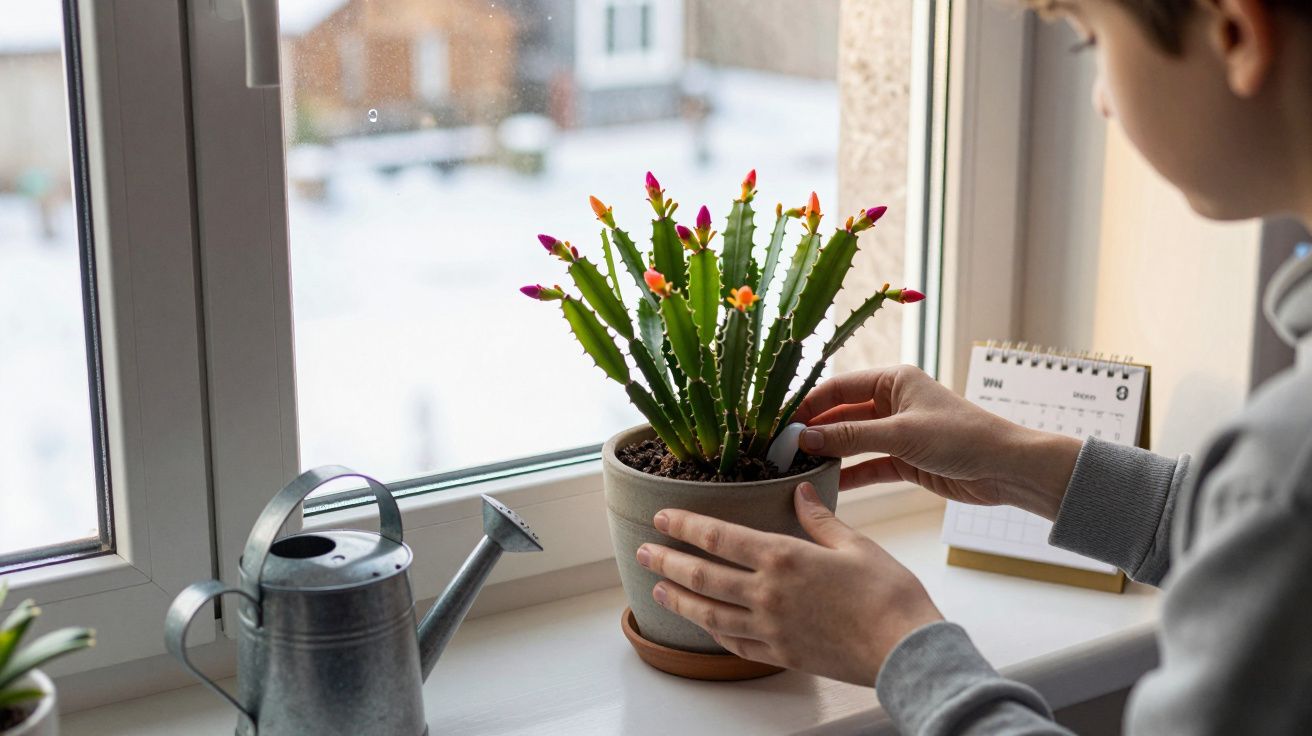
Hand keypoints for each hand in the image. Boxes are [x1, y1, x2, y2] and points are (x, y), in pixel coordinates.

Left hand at [638, 482, 942, 685]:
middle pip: (703, 577)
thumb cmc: (887, 593)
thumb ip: (820, 519)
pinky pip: (736, 643)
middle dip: (668, 562)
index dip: (685, 526)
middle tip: (643, 552)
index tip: (660, 517)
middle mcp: (768, 593)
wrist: (904, 649)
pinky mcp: (782, 654)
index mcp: (784, 558)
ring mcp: (771, 628)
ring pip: (710, 614)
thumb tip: (801, 491)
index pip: (719, 537)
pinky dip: (714, 633)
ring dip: (679, 600)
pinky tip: (704, 626)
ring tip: (657, 589)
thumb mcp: (855, 544)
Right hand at [792, 365, 1081, 520]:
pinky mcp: (905, 460)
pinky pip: (868, 465)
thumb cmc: (962, 437)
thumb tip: (805, 438)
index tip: (781, 424)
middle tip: (782, 451)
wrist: (1006, 469)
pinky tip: (826, 485)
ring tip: (797, 469)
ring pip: (852, 442)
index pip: (838, 387)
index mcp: (894, 380)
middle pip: (841, 414)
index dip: (808, 404)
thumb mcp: (901, 434)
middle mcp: (893, 402)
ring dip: (829, 454)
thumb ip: (850, 437)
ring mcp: (897, 432)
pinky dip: (849, 474)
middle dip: (814, 431)